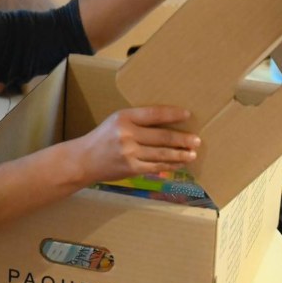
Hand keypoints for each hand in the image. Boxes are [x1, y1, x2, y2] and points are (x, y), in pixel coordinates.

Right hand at [74, 106, 200, 183]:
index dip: (173, 114)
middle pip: (162, 136)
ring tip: (193, 153)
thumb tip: (168, 122)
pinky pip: (156, 166)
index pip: (154, 114)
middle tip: (197, 139)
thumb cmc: (103, 138)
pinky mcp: (131, 168)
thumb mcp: (117, 121)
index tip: (187, 115)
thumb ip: (138, 121)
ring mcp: (129, 153)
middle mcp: (127, 134)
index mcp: (124, 117)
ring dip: (180, 154)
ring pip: (162, 153)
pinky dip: (170, 165)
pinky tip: (179, 163)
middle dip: (182, 138)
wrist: (84, 160)